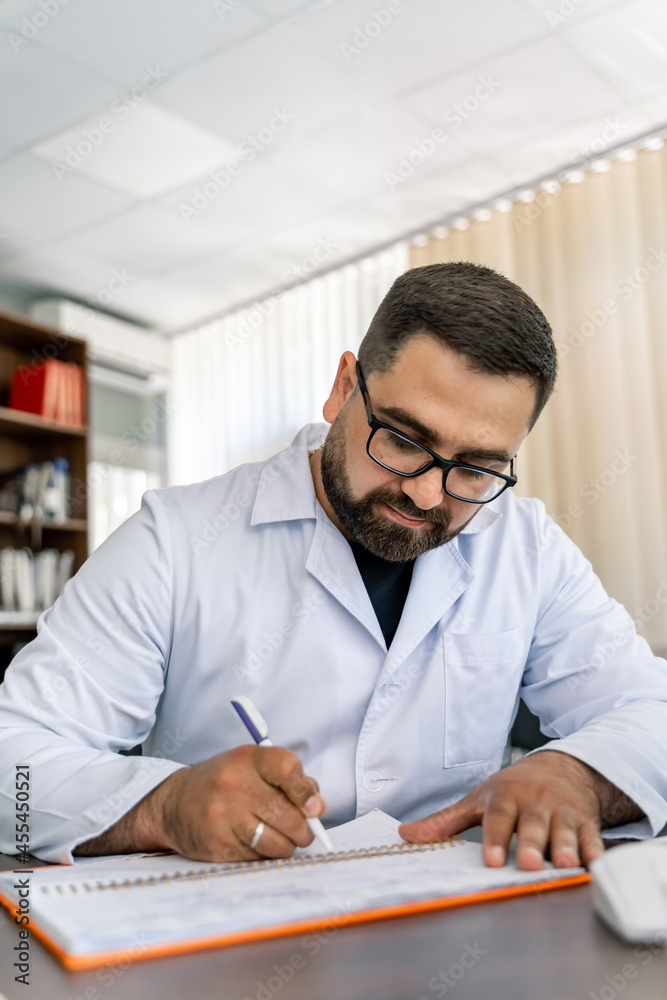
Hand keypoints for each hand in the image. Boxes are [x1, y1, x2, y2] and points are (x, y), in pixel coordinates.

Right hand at [140, 745, 325, 862]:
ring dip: (287, 846)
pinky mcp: (218, 846)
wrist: (174, 804)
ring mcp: (224, 817)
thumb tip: (318, 807)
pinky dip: (265, 855)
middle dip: (304, 829)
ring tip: (282, 838)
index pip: (288, 769)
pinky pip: (258, 858)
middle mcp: (234, 786)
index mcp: (248, 760)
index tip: (314, 807)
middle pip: (289, 815)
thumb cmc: (223, 782)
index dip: (306, 791)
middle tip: (303, 831)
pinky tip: (256, 843)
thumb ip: (289, 780)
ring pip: (277, 843)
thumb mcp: (253, 767)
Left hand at [398, 751, 606, 869]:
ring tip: (564, 864)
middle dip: (531, 844)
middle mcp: (535, 803)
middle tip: (527, 863)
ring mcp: (563, 812)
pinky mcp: (586, 822)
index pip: (498, 818)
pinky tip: (596, 865)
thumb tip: (406, 835)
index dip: (495, 839)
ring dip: (565, 847)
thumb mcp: (478, 800)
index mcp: (506, 797)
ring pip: (564, 831)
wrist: (562, 768)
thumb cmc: (513, 789)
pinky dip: (596, 851)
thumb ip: (446, 821)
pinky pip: (592, 837)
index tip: (490, 860)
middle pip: (533, 825)